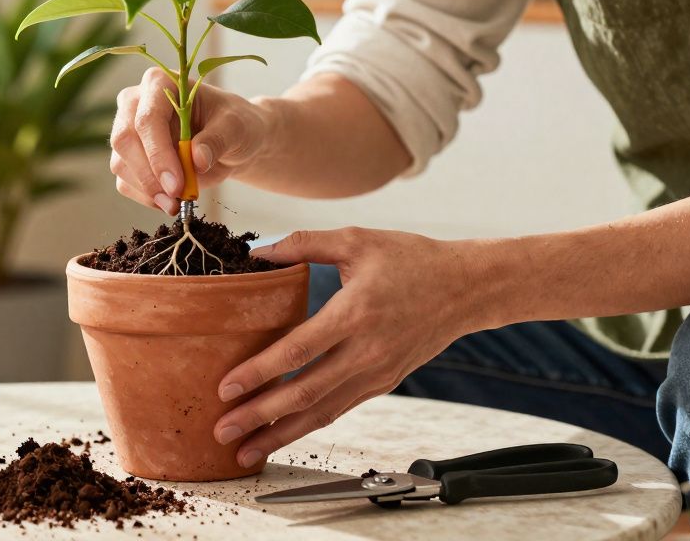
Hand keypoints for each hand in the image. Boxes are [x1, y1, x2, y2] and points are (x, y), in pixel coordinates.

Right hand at [110, 67, 271, 214]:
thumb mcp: (235, 128)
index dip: (158, 154)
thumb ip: (217, 140)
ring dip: (148, 190)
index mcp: (160, 84)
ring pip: (121, 163)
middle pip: (125, 140)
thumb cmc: (233, 124)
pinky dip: (146, 197)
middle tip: (175, 198)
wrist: (231, 140)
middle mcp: (135, 103)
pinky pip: (125, 182)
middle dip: (149, 175)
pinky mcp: (128, 157)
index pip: (148, 119)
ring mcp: (127, 130)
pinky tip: (170, 201)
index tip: (177, 185)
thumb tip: (197, 160)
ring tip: (177, 203)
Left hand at [212, 227, 493, 467]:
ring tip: (245, 450)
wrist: (467, 288)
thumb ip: (304, 243)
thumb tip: (257, 251)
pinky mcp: (383, 383)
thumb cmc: (412, 260)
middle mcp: (365, 351)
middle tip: (222, 430)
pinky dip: (307, 426)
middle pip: (304, 394)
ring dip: (279, 434)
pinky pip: (339, 409)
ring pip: (321, 413)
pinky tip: (281, 433)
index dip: (259, 372)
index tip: (225, 387)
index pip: (297, 352)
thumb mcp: (357, 239)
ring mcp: (376, 373)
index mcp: (355, 313)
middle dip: (259, 416)